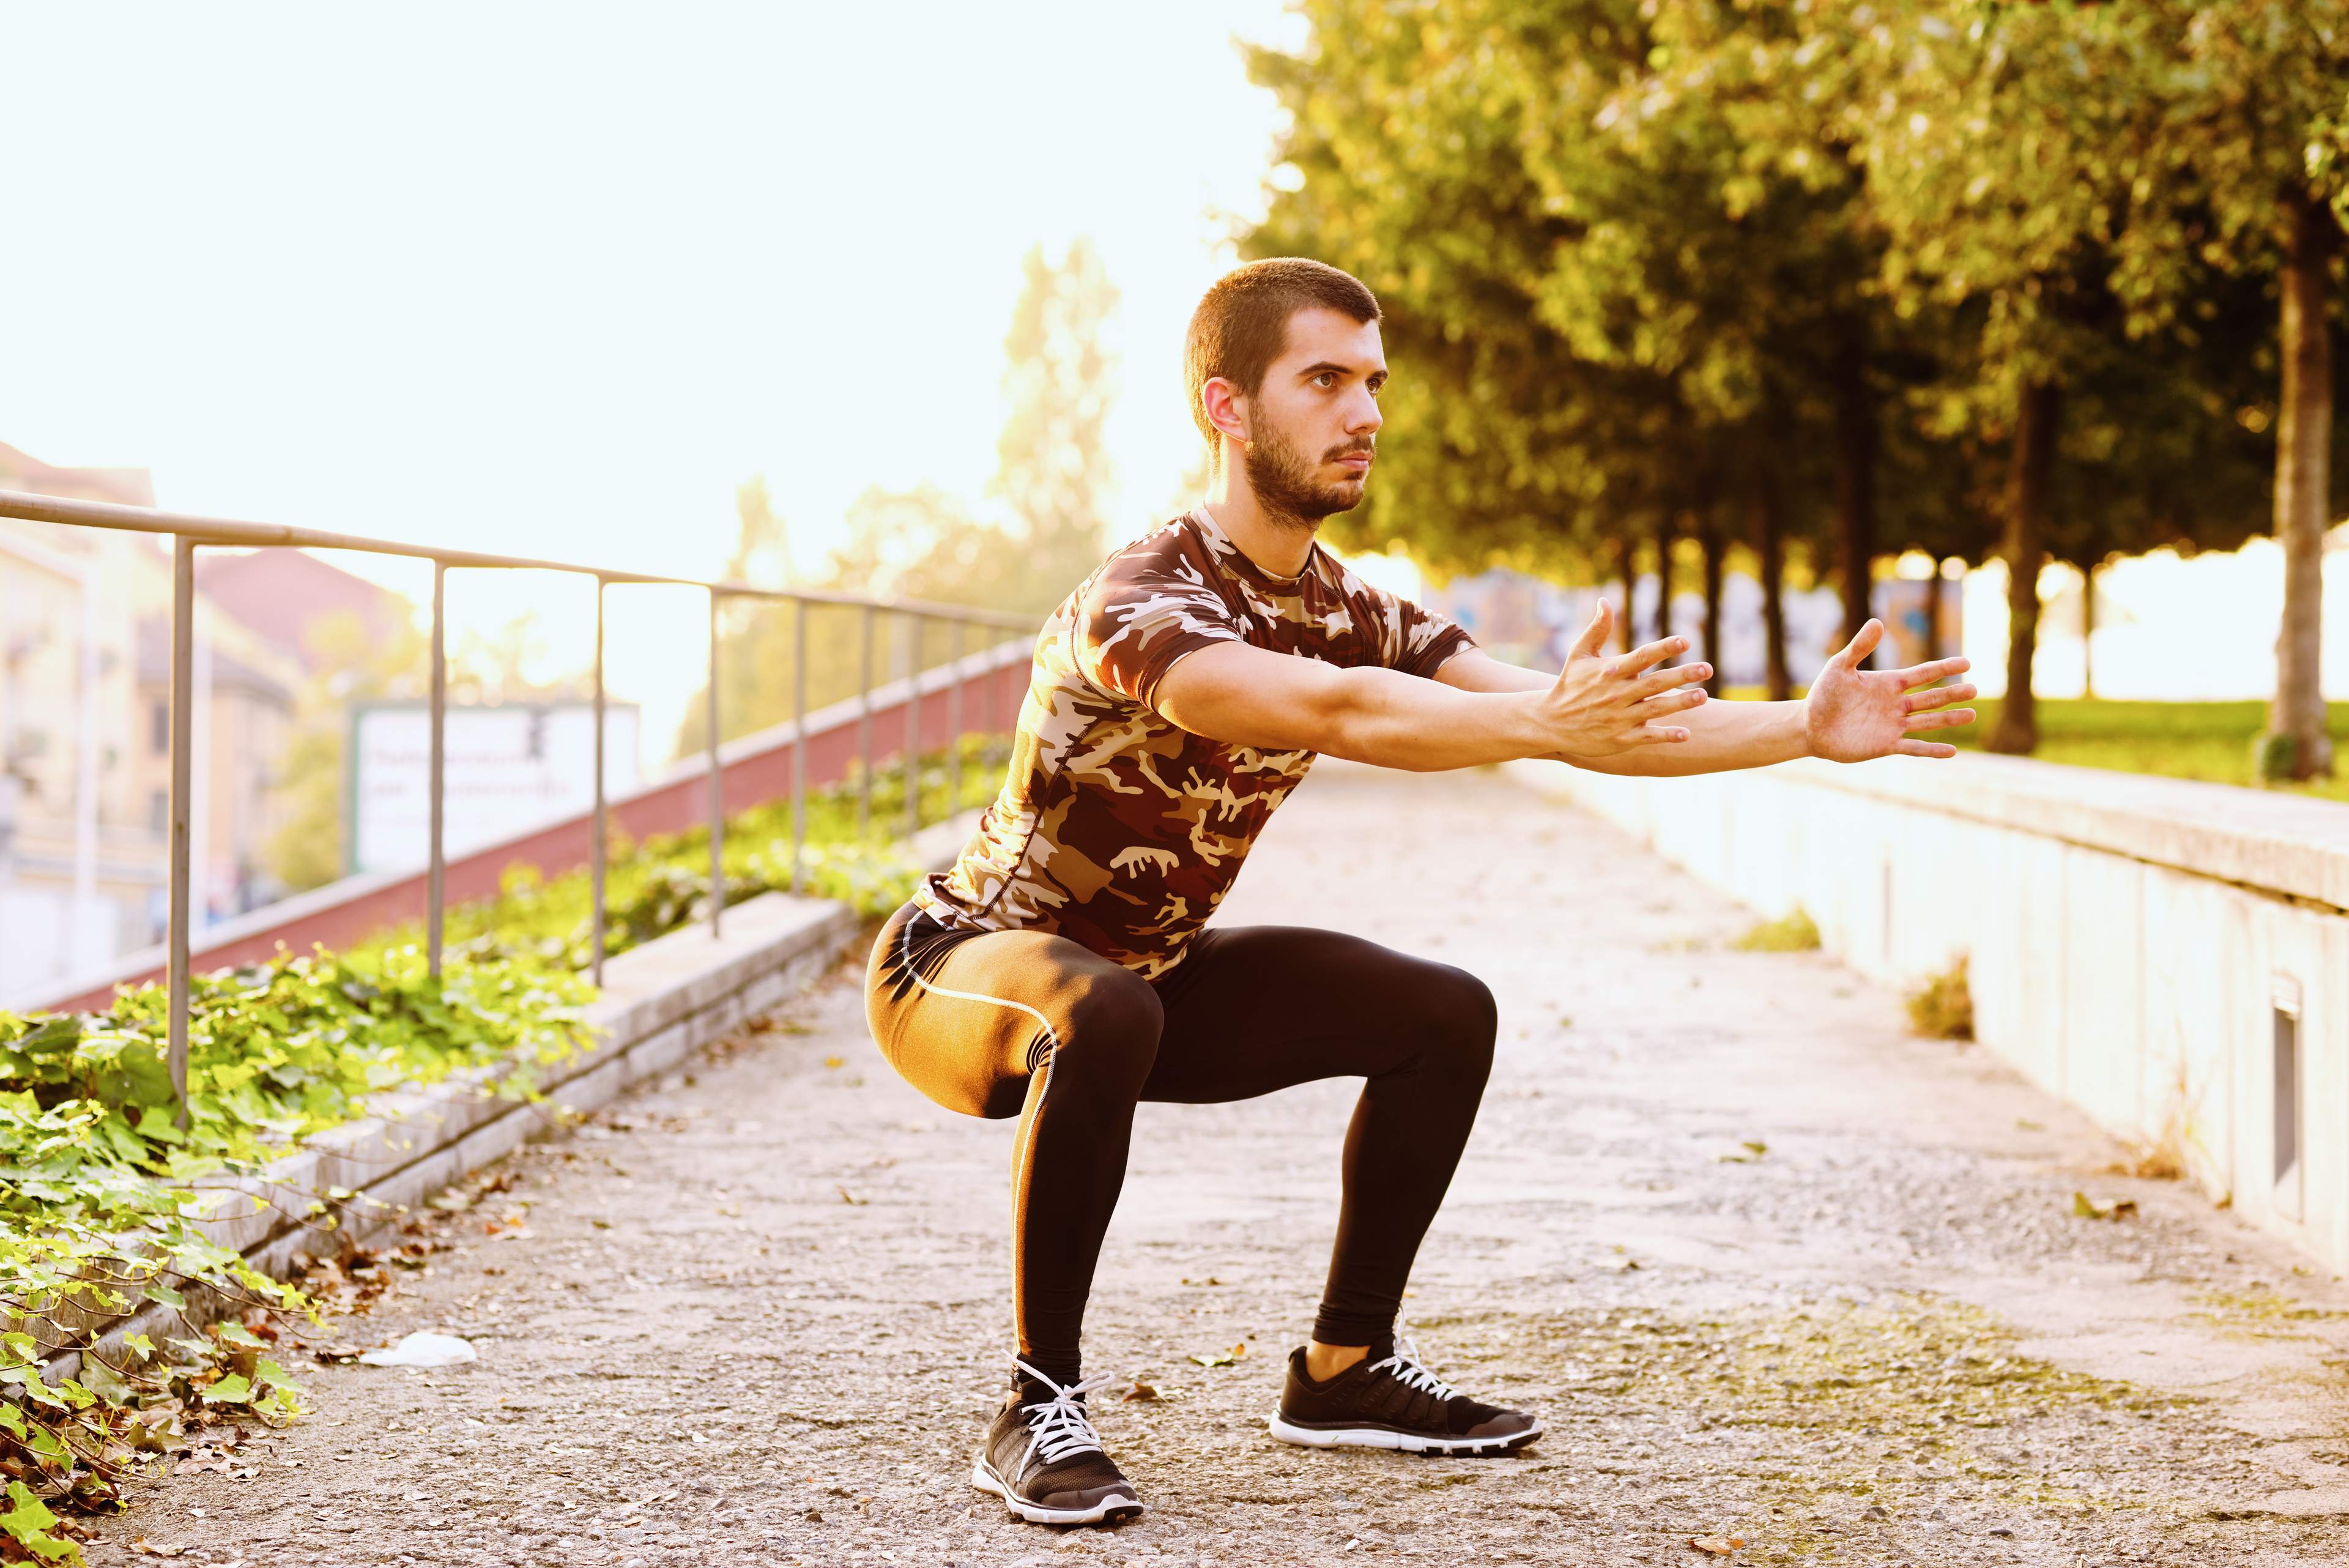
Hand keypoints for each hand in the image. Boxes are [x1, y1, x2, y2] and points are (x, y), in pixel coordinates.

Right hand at [1537, 599, 1711, 756]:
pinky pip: (1648, 736)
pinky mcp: (1621, 738)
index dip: (1663, 649)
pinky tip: (1686, 734)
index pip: (1641, 657)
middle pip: (1655, 683)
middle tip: (1708, 669)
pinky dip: (1666, 735)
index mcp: (1611, 671)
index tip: (1685, 641)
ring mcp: (1620, 717)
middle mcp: (1617, 694)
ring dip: (1681, 703)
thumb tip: (1605, 600)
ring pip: (1656, 709)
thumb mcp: (1579, 654)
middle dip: (1682, 675)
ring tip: (1703, 696)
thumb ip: (1597, 628)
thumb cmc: (1569, 685)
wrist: (1550, 722)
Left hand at [1803, 619, 1977, 761]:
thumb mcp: (1839, 667)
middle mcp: (1896, 704)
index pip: (1923, 674)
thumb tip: (1877, 622)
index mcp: (1889, 683)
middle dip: (1952, 694)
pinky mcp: (1885, 745)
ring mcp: (1893, 725)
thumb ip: (1859, 647)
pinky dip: (1932, 750)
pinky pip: (1913, 747)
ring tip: (1971, 715)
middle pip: (1931, 698)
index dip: (1944, 668)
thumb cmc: (1823, 695)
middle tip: (1974, 689)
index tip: (1967, 662)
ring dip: (1949, 719)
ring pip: (1928, 721)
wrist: (1810, 726)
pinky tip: (1952, 752)